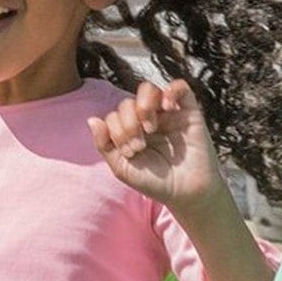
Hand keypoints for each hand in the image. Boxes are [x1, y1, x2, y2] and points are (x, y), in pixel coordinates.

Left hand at [89, 78, 222, 212]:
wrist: (187, 193)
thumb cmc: (156, 182)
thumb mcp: (123, 168)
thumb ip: (105, 145)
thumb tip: (92, 120)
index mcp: (131, 130)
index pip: (114, 115)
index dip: (117, 130)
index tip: (131, 153)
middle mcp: (148, 119)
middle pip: (128, 103)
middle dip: (128, 124)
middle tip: (139, 146)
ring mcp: (168, 114)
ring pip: (148, 90)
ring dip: (143, 106)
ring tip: (150, 128)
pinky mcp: (189, 111)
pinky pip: (180, 87)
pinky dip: (171, 90)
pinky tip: (166, 107)